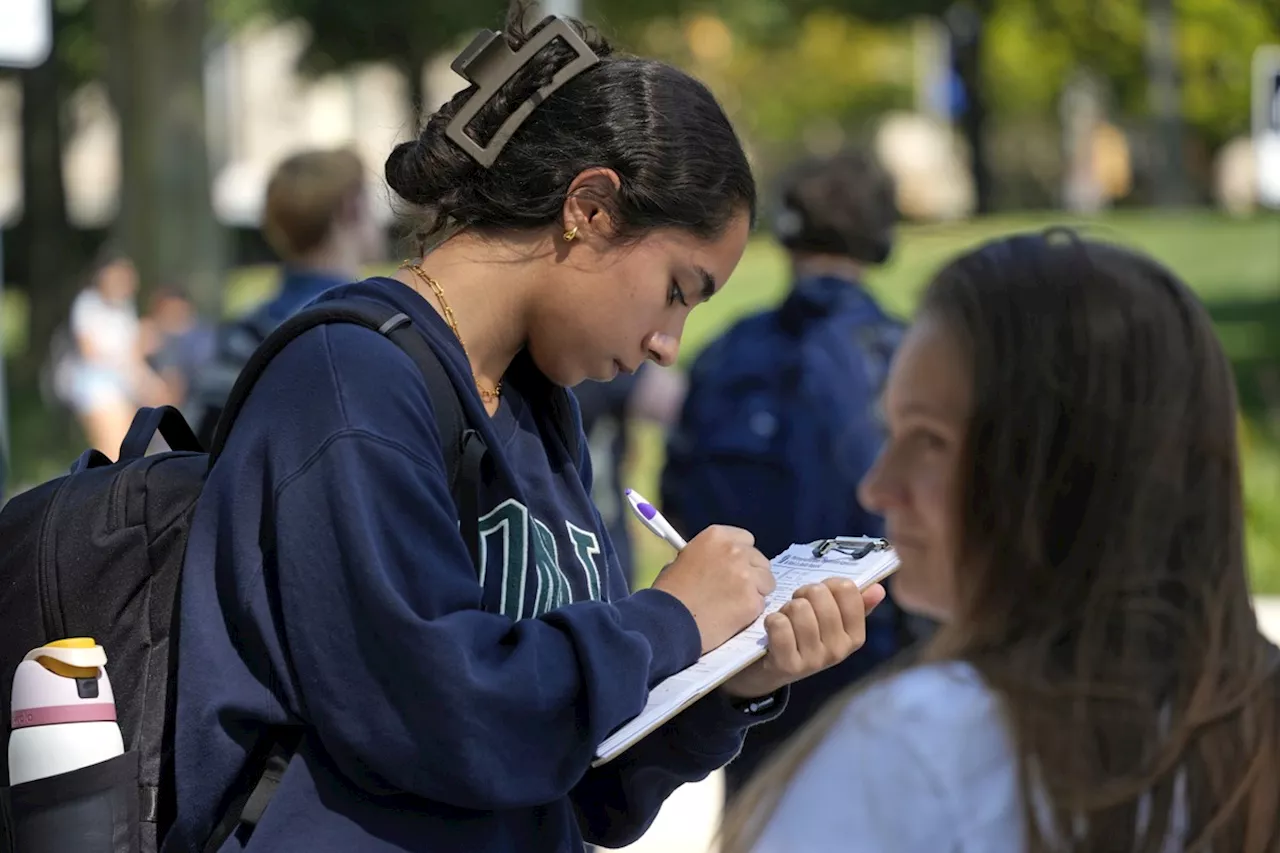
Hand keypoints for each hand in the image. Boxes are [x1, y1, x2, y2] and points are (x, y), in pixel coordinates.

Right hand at [651, 525, 774, 653]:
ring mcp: (746, 576)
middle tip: (736, 589)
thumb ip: (707, 556)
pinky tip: (732, 617)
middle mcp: (735, 551)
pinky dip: (750, 611)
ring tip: (734, 605)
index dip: (742, 555)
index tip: (736, 566)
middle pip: (760, 560)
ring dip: (755, 592)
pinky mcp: (752, 601)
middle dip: (752, 573)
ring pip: (766, 582)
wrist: (667, 622)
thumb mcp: (682, 561)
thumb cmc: (669, 594)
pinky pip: (761, 604)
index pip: (746, 539)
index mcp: (716, 536)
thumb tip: (717, 561)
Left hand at [721, 579, 885, 698]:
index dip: (828, 584)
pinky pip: (780, 625)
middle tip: (797, 608)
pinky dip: (773, 621)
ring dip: (786, 608)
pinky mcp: (789, 665)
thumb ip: (855, 605)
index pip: (847, 590)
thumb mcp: (831, 623)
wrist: (771, 671)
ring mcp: (815, 660)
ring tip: (786, 620)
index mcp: (855, 637)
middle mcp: (839, 650)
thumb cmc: (803, 637)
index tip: (819, 596)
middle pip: (819, 595)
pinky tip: (773, 629)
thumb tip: (878, 589)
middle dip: (803, 594)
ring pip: (799, 608)